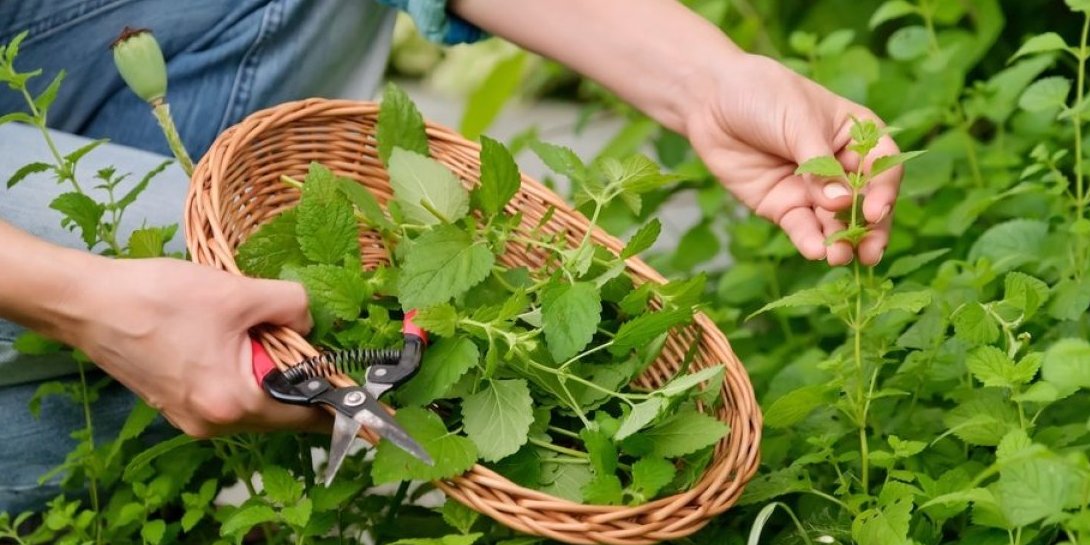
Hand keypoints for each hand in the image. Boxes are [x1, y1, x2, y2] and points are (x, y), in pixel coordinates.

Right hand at [63, 256, 323, 437]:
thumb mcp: (239, 294)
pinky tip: (234, 337)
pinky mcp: (177, 403)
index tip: (359, 384)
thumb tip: (310, 321)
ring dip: (269, 369)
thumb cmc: (160, 298)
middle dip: (299, 376)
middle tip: (308, 338)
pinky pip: (227, 392)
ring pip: (254, 398)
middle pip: (281, 408)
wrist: (87, 303)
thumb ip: (291, 308)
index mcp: (233, 403)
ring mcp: (191, 417)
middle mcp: (213, 422)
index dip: (335, 398)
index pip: (305, 415)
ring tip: (264, 329)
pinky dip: (242, 370)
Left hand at [684, 53, 900, 265]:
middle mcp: (838, 166)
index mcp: (855, 136)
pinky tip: (815, 251)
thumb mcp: (798, 122)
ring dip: (840, 241)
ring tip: (839, 257)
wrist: (710, 100)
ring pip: (834, 222)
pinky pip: (801, 228)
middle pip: (864, 203)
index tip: (874, 211)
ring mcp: (811, 189)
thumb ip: (819, 165)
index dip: (883, 191)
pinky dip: (809, 241)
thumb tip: (840, 203)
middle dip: (869, 229)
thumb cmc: (762, 95)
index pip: (882, 167)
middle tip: (870, 252)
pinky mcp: (781, 205)